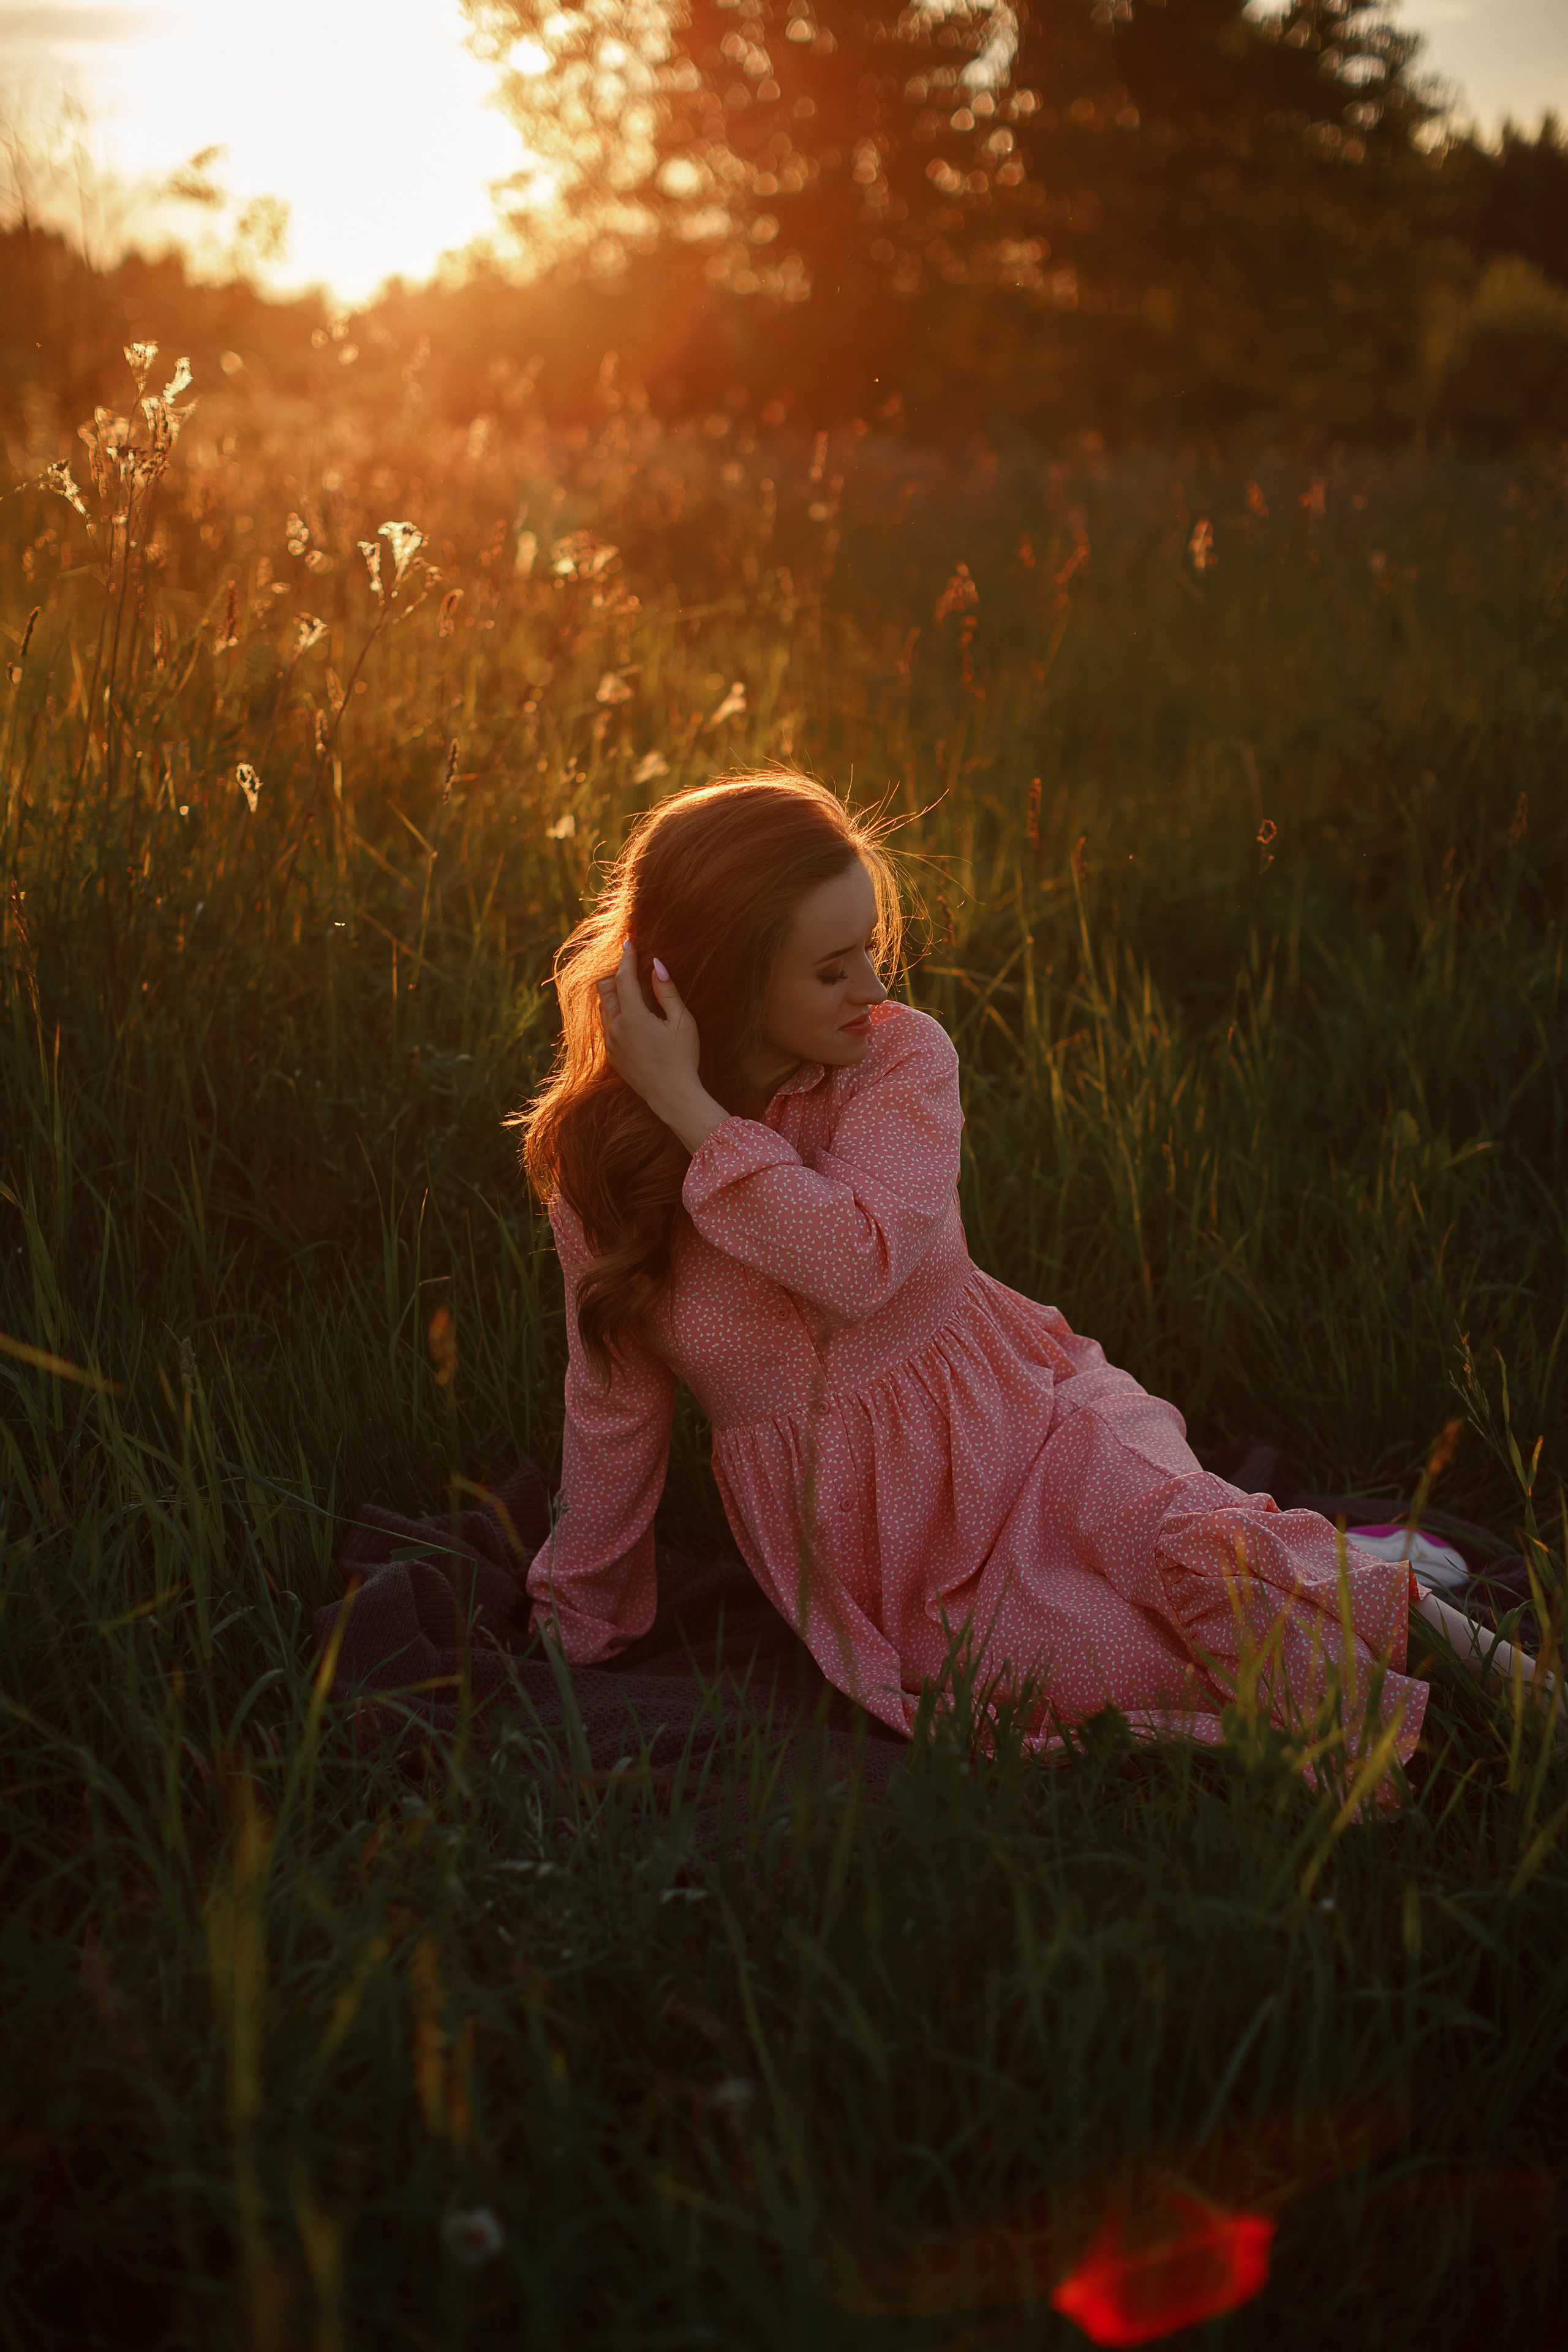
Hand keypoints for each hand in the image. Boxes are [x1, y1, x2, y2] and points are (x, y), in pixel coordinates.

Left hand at [596, 942, 729, 1154]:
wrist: (671, 1096)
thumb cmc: (682, 1058)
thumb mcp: (682, 1021)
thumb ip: (666, 991)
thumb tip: (656, 964)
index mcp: (633, 1016)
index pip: (624, 978)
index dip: (626, 959)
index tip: (629, 943)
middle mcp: (616, 1028)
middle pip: (606, 989)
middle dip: (616, 974)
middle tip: (629, 963)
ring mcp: (611, 1043)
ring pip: (604, 1008)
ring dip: (614, 993)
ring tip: (630, 986)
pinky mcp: (612, 1055)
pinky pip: (607, 1025)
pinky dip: (615, 1012)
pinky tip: (630, 1014)